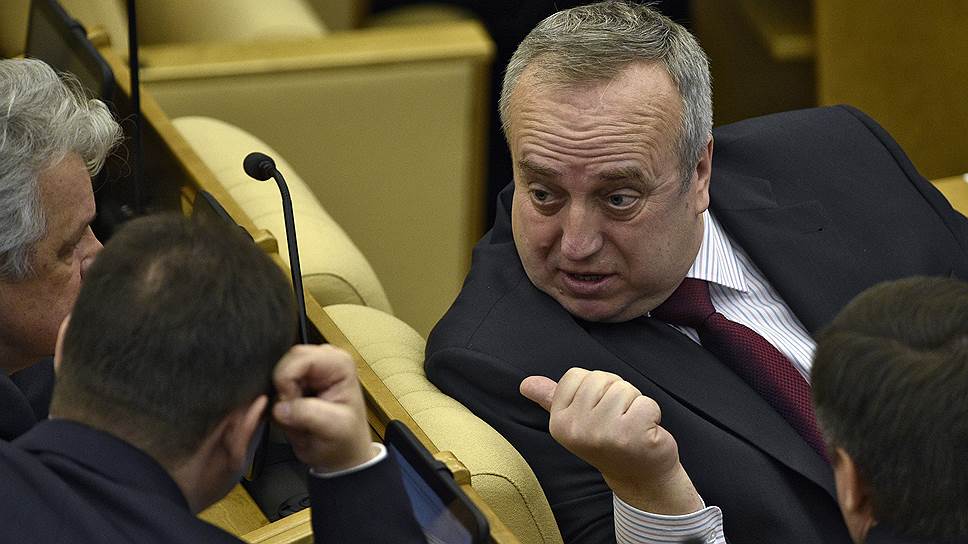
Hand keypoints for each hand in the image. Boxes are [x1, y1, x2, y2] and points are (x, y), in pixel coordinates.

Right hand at [272, 344, 375, 471]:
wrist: (340, 454)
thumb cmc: (345, 439)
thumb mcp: (334, 428)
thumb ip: (308, 414)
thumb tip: (280, 408)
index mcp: (339, 363)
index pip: (299, 357)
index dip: (287, 381)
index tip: (292, 405)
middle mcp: (324, 360)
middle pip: (285, 363)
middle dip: (283, 391)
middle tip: (294, 414)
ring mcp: (310, 369)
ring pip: (276, 375)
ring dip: (280, 399)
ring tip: (297, 417)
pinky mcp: (298, 381)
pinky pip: (274, 387)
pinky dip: (278, 403)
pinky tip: (293, 415)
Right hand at [520, 368, 701, 514]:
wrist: (639, 478)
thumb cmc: (609, 442)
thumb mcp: (576, 421)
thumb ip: (551, 398)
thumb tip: (525, 384)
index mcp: (558, 422)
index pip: (576, 375)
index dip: (593, 388)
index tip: (598, 411)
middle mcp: (576, 429)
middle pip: (601, 379)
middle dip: (616, 393)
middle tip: (617, 421)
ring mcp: (603, 433)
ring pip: (625, 389)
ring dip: (635, 404)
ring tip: (631, 426)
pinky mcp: (632, 435)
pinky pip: (646, 403)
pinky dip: (652, 414)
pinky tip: (646, 433)